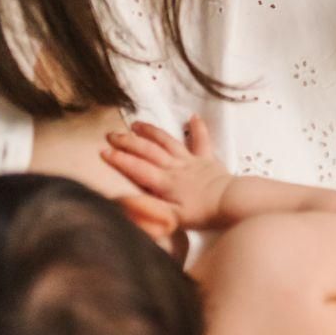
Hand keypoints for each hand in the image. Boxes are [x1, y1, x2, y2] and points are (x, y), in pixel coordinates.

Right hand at [100, 116, 230, 228]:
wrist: (232, 201)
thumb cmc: (202, 213)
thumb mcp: (172, 217)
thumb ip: (148, 209)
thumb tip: (122, 200)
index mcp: (165, 182)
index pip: (137, 168)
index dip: (119, 160)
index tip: (102, 151)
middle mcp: (175, 167)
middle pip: (148, 151)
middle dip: (128, 142)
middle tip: (111, 135)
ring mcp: (191, 160)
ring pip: (168, 141)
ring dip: (151, 132)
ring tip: (137, 124)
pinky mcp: (207, 159)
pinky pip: (202, 140)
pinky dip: (198, 128)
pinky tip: (193, 117)